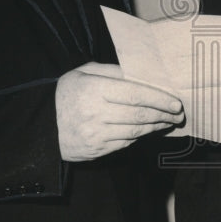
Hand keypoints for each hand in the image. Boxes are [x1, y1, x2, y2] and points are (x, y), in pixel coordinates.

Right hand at [55, 62, 183, 160]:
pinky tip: (148, 130)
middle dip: (163, 115)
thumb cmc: (68, 93)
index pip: (135, 94)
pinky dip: (140, 136)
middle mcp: (95, 113)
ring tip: (167, 122)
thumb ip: (113, 71)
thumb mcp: (85, 72)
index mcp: (94, 89)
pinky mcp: (96, 150)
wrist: (43, 125)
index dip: (159, 99)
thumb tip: (142, 75)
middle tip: (177, 114)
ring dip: (155, 127)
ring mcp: (95, 134)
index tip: (175, 102)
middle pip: (139, 115)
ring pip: (135, 131)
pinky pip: (125, 143)